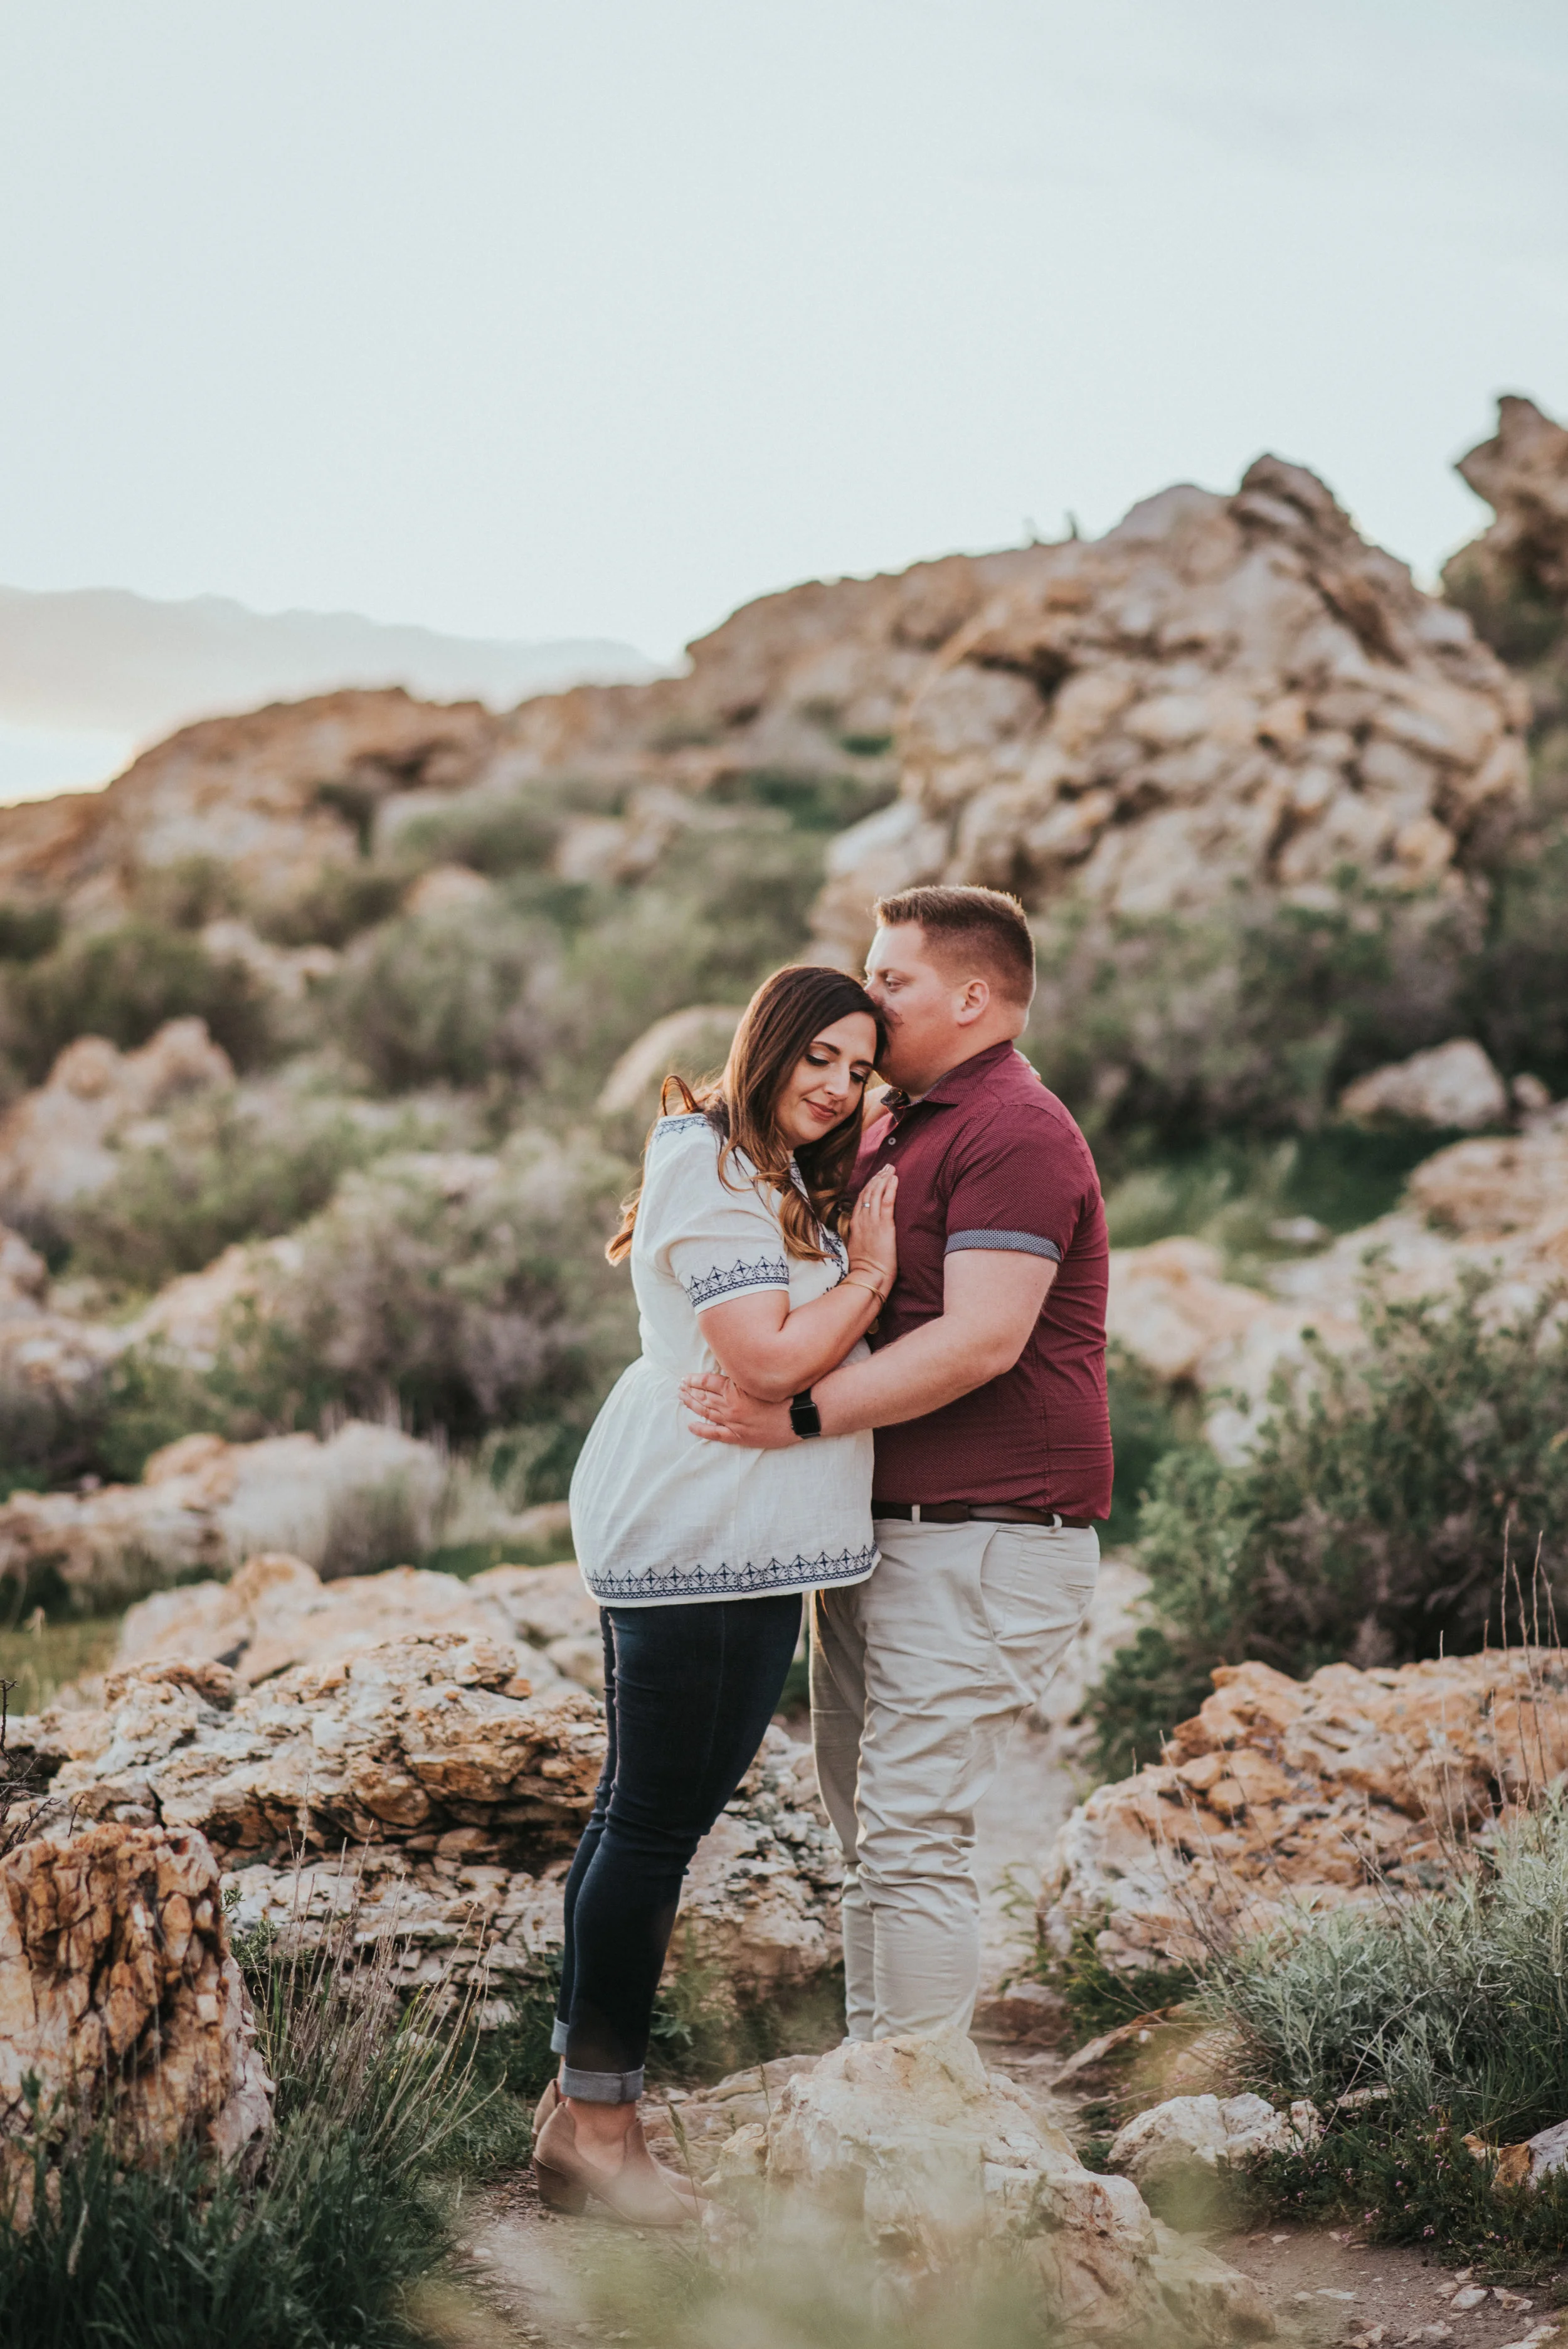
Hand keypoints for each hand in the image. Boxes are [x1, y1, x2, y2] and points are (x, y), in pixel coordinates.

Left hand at [680, 1372, 796, 1448]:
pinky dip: (702, 1430)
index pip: (707, 1382)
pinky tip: (691, 1426)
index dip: (694, 1380)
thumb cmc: (785, 1393)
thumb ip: (743, 1374)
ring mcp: (733, 1423)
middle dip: (689, 1391)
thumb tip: (728, 1367)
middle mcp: (730, 1407)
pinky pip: (716, 1434)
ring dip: (692, 1405)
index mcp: (735, 1391)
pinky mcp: (739, 1436)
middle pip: (703, 1397)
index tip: (685, 1378)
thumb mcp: (761, 1378)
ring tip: (681, 1399)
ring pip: (706, 1412)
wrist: (798, 1416)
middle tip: (679, 1387)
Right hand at [846, 1166, 896, 1297]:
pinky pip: (886, 1202)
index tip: (877, 1176)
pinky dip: (890, 1188)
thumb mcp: (859, 1247)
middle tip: (886, 1166)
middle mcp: (862, 1220)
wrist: (868, 1276)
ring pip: (876, 1194)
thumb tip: (868, 1231)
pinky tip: (895, 1179)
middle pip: (868, 1192)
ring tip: (891, 1168)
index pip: (862, 1199)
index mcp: (855, 1224)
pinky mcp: (884, 1226)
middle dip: (877, 1177)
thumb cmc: (866, 1267)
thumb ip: (862, 1235)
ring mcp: (872, 1222)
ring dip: (884, 1179)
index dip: (869, 1185)